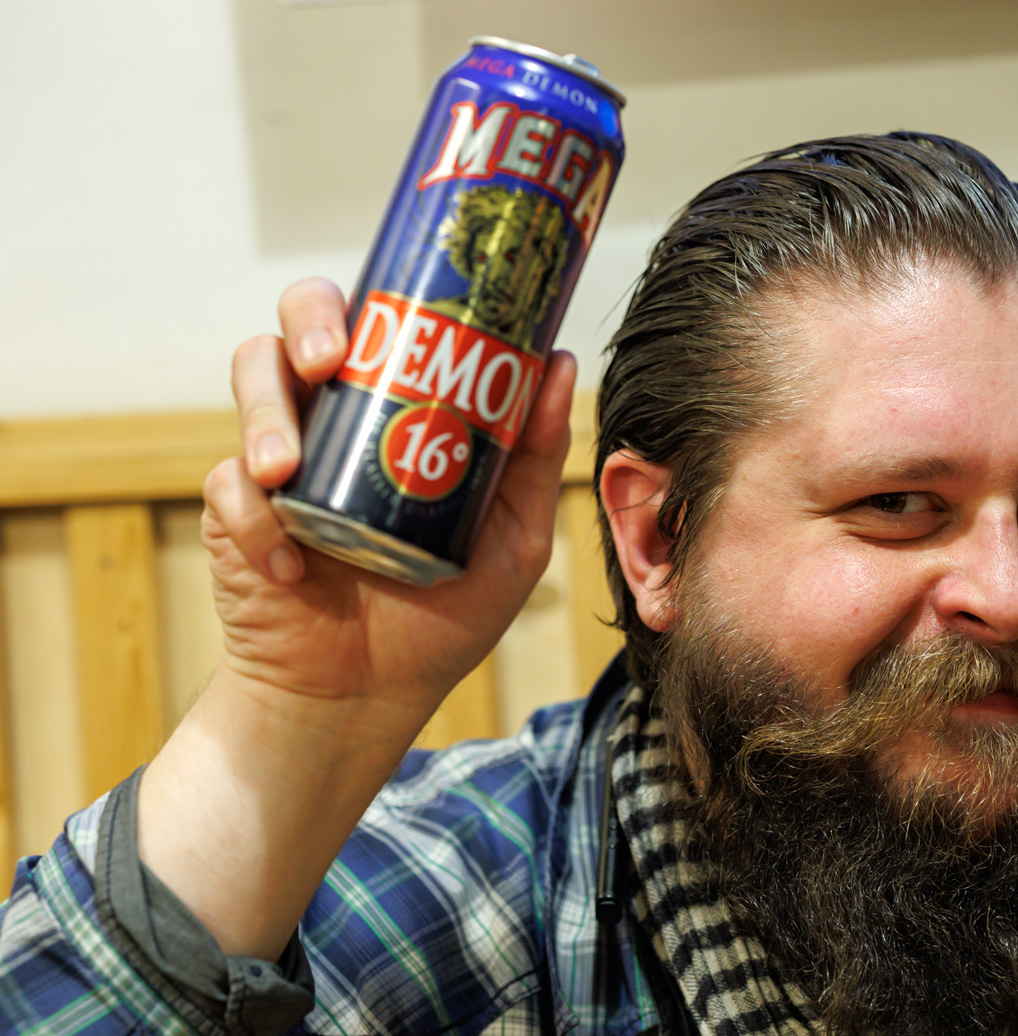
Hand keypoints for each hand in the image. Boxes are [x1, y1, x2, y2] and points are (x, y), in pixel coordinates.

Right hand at [202, 277, 576, 732]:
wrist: (370, 695)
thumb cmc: (444, 613)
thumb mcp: (512, 538)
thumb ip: (533, 458)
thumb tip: (556, 363)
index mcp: (394, 410)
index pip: (380, 322)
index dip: (388, 293)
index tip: (420, 296)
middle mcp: (334, 420)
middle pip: (300, 326)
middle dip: (308, 322)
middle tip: (331, 357)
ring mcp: (281, 462)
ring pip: (251, 379)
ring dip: (265, 412)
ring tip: (285, 466)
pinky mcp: (236, 515)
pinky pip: (230, 489)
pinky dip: (258, 523)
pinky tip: (293, 569)